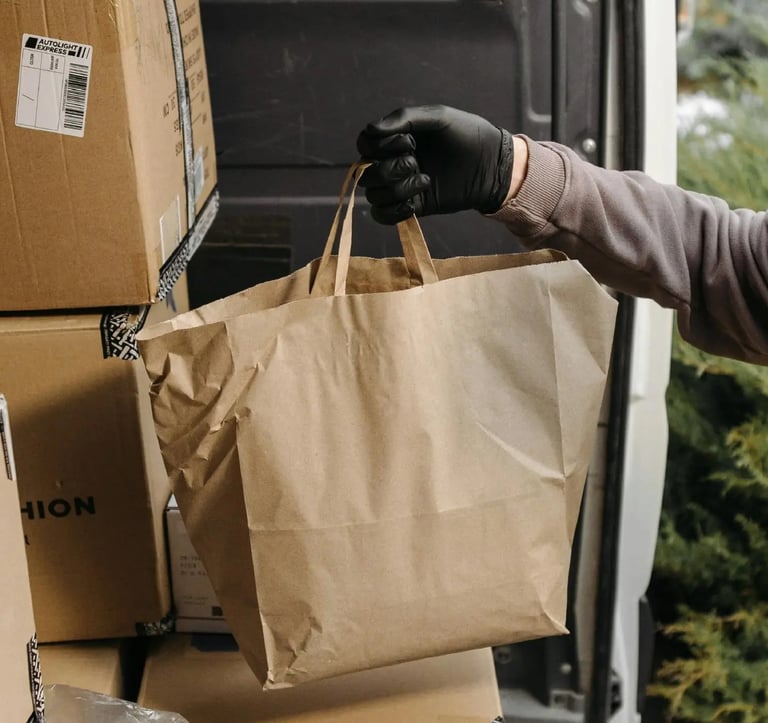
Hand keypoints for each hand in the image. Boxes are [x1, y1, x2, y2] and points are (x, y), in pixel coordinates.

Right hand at [356, 105, 513, 223]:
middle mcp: (395, 162)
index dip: (375, 147)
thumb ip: (403, 118)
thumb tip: (370, 130)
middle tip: (416, 161)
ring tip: (425, 180)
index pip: (364, 145)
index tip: (406, 141)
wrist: (492, 165)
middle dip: (389, 168)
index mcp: (397, 139)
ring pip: (375, 196)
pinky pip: (385, 216)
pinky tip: (414, 203)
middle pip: (367, 174)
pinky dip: (393, 212)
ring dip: (397, 188)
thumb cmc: (468, 135)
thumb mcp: (438, 117)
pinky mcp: (413, 207)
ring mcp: (403, 186)